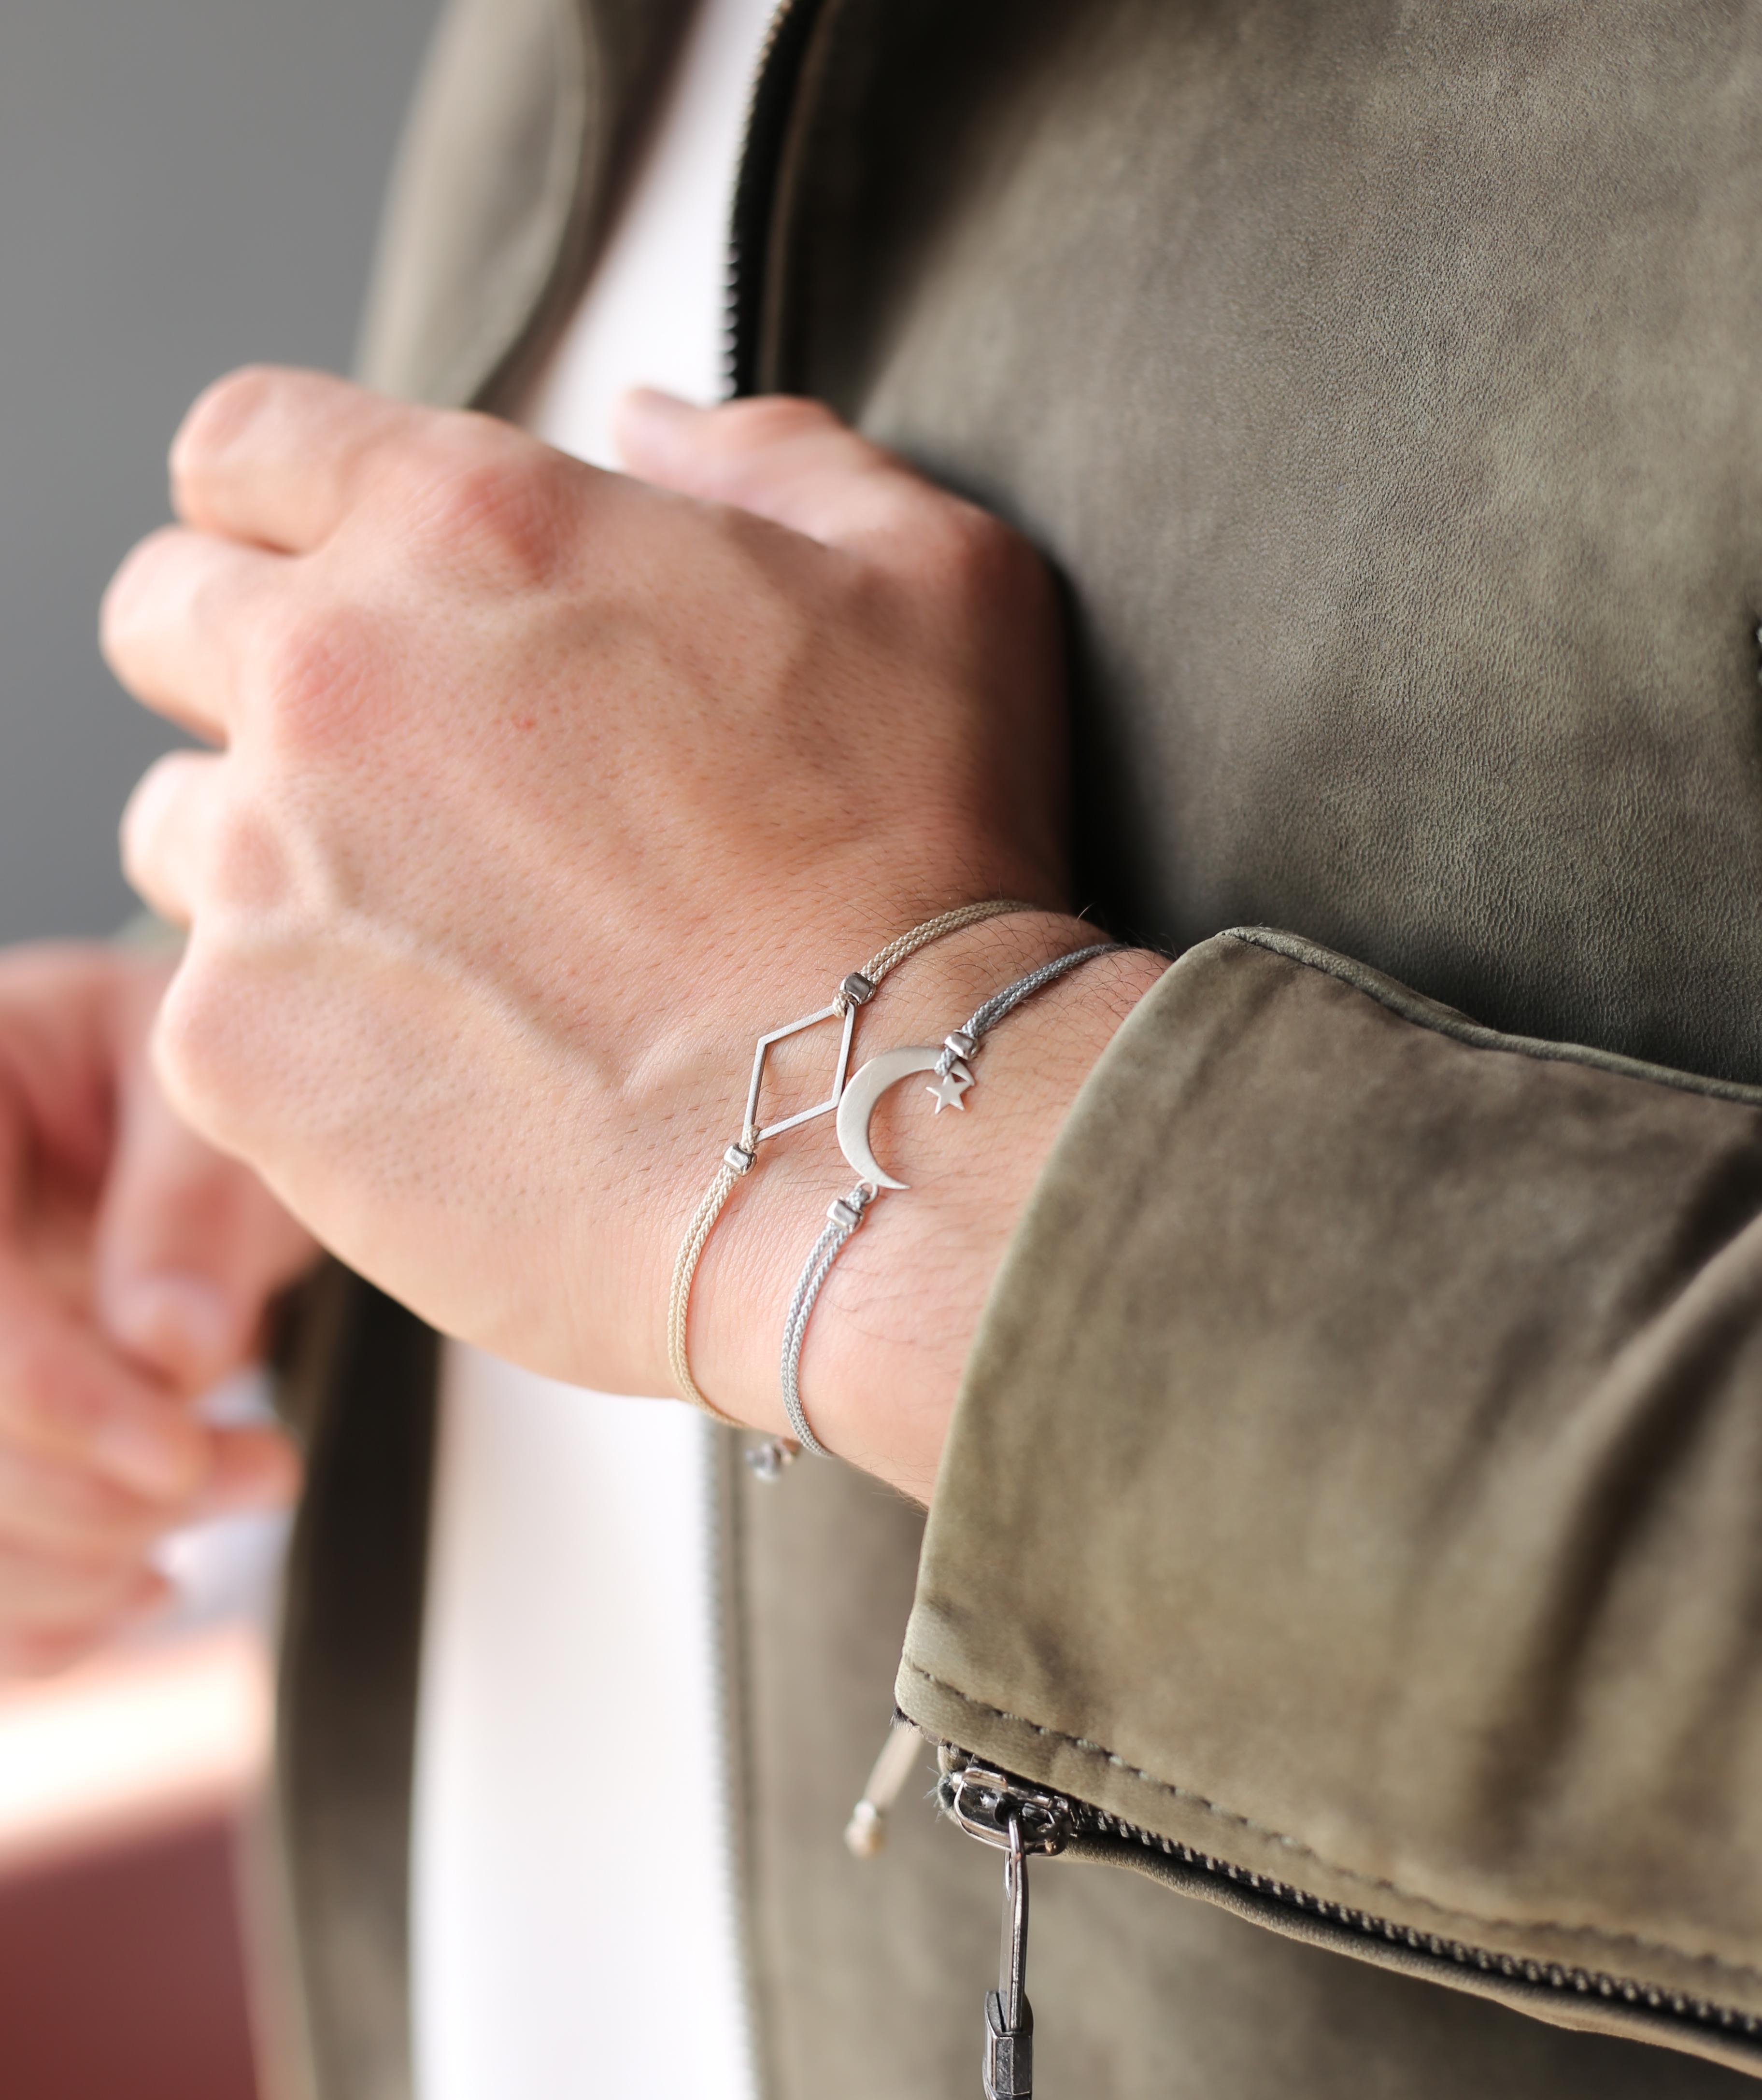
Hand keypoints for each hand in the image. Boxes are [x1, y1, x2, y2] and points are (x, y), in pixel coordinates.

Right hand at [0, 945, 317, 1671]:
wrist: (156, 1153)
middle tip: (263, 1470)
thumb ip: (194, 1205)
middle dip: (93, 1498)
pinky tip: (146, 1575)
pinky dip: (44, 1621)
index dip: (55, 1400)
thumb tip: (173, 1347)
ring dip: (85, 1567)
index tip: (182, 1455)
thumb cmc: (192, 1102)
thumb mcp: (218, 1110)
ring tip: (245, 1488)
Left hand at [103, 370, 1161, 1495]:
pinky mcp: (231, 1046)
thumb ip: (773, 457)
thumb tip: (648, 420)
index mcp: (469, 523)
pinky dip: (303, 1035)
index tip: (340, 583)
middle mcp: (327, 670)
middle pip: (163, 618)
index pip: (245, 445)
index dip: (282, 509)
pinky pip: (205, 1012)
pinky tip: (456, 1070)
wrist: (876, 1137)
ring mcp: (258, 864)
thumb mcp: (935, 581)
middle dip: (250, 673)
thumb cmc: (926, 867)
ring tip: (447, 950)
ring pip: (176, 828)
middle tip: (395, 777)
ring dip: (274, 864)